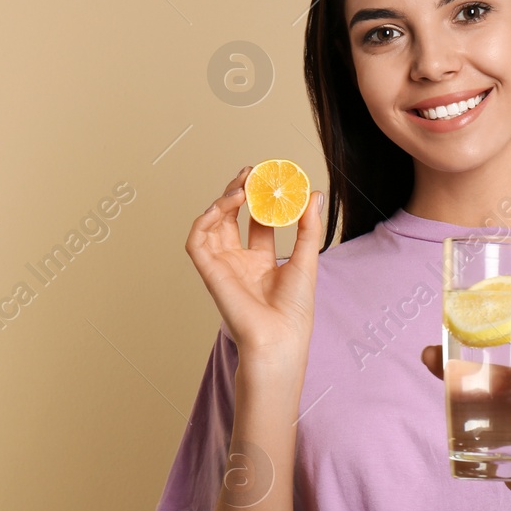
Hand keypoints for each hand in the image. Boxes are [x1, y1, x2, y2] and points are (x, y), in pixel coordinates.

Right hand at [185, 166, 324, 361]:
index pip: (257, 221)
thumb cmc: (294, 310)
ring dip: (223, 201)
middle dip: (239, 192)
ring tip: (241, 185)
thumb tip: (314, 194)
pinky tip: (225, 204)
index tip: (269, 179)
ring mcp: (223, 266)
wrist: (280, 338)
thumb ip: (308, 227)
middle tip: (251, 172)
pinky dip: (205, 219)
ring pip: (212, 224)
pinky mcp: (210, 272)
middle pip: (232, 218)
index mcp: (261, 262)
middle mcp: (239, 262)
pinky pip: (196, 240)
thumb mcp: (306, 259)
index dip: (261, 199)